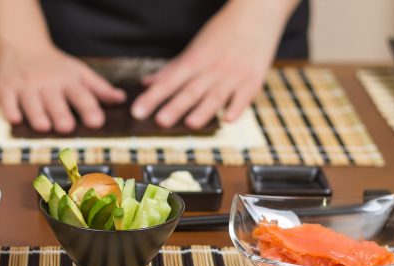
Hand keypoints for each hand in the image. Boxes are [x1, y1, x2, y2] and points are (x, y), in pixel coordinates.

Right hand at [0, 48, 125, 132]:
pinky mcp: (6, 89)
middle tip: (67, 127)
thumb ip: (99, 88)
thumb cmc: (55, 66)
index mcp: (68, 80)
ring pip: (31, 103)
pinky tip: (14, 119)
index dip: (89, 109)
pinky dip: (10, 110)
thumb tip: (121, 99)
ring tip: (43, 127)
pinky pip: (7, 101)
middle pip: (55, 101)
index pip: (81, 95)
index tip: (97, 122)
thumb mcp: (79, 72)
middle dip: (61, 114)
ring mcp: (25, 86)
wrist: (21, 46)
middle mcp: (47, 83)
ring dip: (37, 114)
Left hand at [131, 0, 297, 128]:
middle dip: (175, 106)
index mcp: (195, 60)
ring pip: (216, 96)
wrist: (257, 13)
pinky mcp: (253, 80)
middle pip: (190, 90)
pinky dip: (237, 108)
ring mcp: (234, 75)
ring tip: (190, 123)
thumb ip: (171, 69)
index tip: (137, 111)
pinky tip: (228, 119)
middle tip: (159, 121)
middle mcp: (213, 68)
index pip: (169, 82)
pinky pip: (244, 96)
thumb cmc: (223, 32)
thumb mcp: (195, 48)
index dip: (153, 97)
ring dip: (203, 110)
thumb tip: (146, 83)